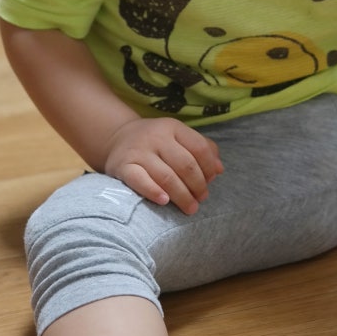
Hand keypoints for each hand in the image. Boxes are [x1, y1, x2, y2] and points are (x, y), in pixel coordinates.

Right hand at [104, 116, 222, 214]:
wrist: (116, 137)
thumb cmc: (156, 142)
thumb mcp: (178, 137)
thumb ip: (202, 149)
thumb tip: (219, 169)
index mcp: (173, 128)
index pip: (199, 148)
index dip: (209, 168)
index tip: (211, 182)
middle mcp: (156, 137)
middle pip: (185, 164)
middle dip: (198, 185)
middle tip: (201, 199)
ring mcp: (138, 151)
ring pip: (166, 176)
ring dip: (182, 195)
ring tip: (190, 208)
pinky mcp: (123, 166)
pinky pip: (139, 180)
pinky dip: (153, 192)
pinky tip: (164, 201)